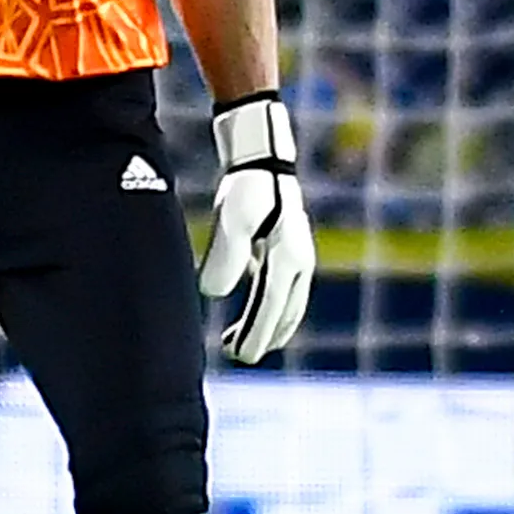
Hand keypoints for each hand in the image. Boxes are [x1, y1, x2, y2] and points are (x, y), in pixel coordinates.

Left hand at [196, 92, 313, 363]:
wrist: (262, 156)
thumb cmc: (247, 187)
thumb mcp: (232, 220)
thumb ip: (225, 258)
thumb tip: (214, 294)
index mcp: (289, 260)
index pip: (272, 310)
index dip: (255, 337)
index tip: (238, 356)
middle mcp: (299, 263)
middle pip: (285, 313)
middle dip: (262, 337)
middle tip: (236, 355)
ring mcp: (297, 257)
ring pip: (288, 305)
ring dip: (267, 326)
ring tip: (238, 342)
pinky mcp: (287, 250)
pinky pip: (282, 290)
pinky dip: (270, 307)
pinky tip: (249, 311)